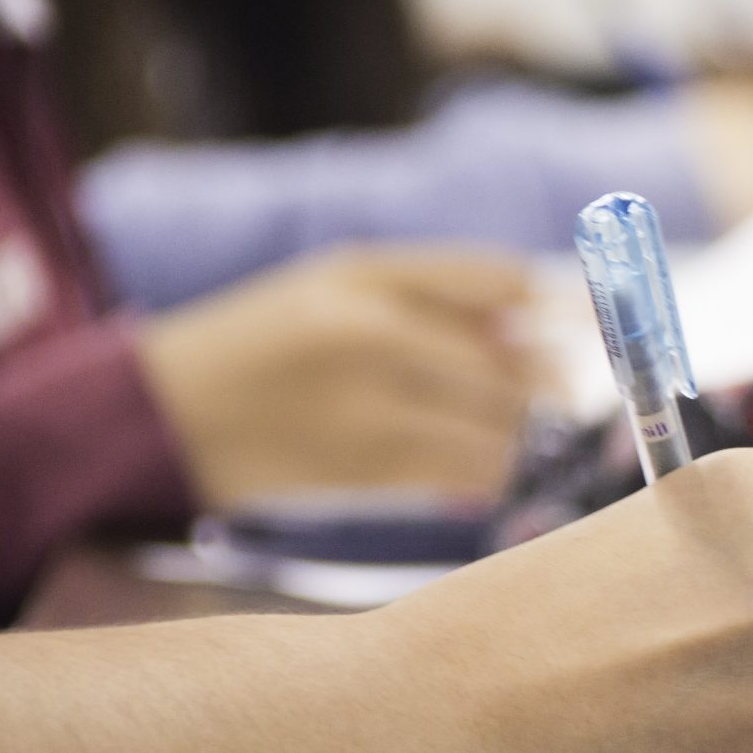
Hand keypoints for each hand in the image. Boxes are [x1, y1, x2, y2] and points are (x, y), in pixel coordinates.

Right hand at [136, 247, 535, 507]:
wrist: (155, 415)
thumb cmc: (263, 345)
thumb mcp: (333, 289)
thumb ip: (434, 296)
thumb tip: (541, 316)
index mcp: (364, 275)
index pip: (499, 278)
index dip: (561, 303)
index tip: (596, 325)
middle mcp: (366, 330)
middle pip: (506, 359)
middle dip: (553, 383)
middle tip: (573, 396)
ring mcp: (362, 403)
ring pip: (492, 423)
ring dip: (526, 438)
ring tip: (530, 440)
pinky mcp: (356, 468)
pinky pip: (456, 474)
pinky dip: (487, 477)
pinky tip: (490, 476)